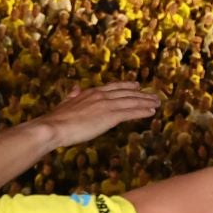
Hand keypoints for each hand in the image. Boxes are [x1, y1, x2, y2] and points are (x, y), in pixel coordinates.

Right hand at [39, 80, 161, 148]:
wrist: (55, 126)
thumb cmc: (57, 119)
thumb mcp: (65, 103)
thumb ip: (72, 95)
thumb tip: (75, 88)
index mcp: (90, 92)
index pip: (113, 87)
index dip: (126, 86)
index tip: (136, 85)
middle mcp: (101, 96)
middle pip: (126, 93)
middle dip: (141, 94)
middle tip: (152, 94)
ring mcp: (107, 105)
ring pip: (131, 101)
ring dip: (146, 101)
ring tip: (157, 102)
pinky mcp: (110, 116)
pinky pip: (131, 112)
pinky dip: (142, 111)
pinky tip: (151, 112)